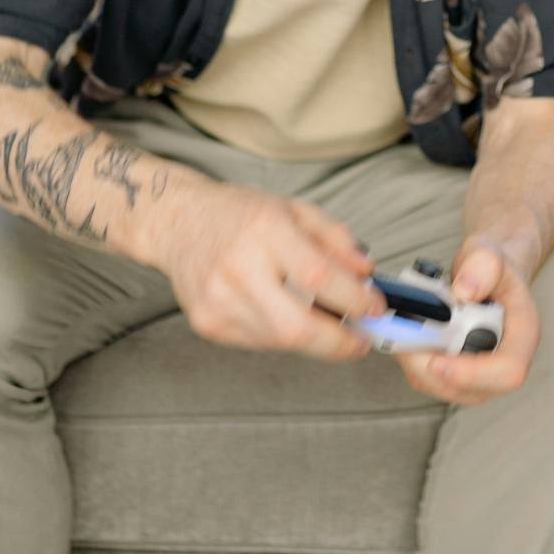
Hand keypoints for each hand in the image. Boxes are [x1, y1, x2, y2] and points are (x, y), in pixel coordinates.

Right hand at [144, 181, 382, 360]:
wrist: (178, 223)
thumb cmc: (240, 213)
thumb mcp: (295, 210)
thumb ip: (336, 239)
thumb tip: (366, 274)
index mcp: (264, 229)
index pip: (318, 276)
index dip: (354, 299)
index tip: (375, 308)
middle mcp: (236, 267)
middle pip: (296, 326)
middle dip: (338, 343)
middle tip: (360, 340)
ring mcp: (217, 301)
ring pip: (280, 341)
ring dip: (314, 340)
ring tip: (327, 323)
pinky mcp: (207, 323)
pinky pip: (260, 342)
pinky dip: (284, 336)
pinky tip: (288, 316)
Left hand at [393, 237, 540, 406]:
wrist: (486, 273)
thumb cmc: (491, 268)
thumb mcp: (489, 253)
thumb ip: (483, 266)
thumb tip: (464, 293)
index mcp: (523, 333)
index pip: (508, 370)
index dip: (472, 373)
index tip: (437, 361)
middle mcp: (505, 359)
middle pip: (474, 389)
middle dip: (433, 370)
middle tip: (407, 338)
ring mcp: (482, 371)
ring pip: (449, 390)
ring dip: (419, 367)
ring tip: (405, 333)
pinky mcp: (460, 374)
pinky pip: (434, 383)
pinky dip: (414, 364)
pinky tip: (408, 338)